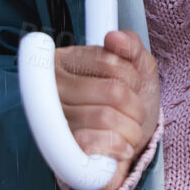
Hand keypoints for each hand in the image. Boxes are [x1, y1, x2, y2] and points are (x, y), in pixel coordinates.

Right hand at [54, 29, 160, 189]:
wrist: (123, 149)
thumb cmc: (126, 106)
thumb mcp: (136, 68)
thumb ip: (130, 46)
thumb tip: (115, 37)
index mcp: (66, 60)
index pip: (110, 61)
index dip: (133, 78)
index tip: (132, 88)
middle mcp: (52, 88)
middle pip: (114, 91)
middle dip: (136, 108)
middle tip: (133, 116)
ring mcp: (53, 119)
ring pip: (107, 117)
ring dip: (130, 130)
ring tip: (127, 133)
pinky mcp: (59, 152)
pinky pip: (91, 142)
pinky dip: (115, 147)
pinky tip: (119, 148)